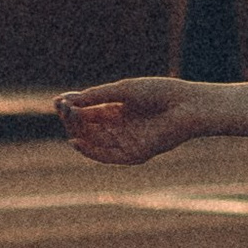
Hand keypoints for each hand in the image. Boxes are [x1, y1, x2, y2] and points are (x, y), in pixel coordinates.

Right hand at [55, 76, 215, 164]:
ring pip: (95, 142)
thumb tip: (66, 100)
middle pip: (88, 128)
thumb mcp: (123, 91)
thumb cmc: (161, 93)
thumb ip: (96, 96)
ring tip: (67, 117)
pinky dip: (91, 151)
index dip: (73, 108)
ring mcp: (128, 142)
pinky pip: (108, 156)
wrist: (188, 105)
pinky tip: (76, 141)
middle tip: (62, 108)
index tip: (58, 100)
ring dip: (78, 131)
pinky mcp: (135, 154)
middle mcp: (121, 128)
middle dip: (73, 119)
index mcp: (119, 111)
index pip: (89, 113)